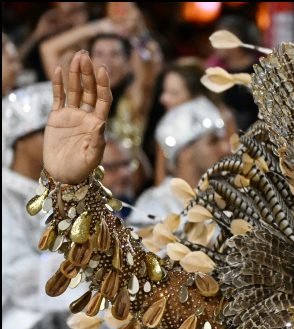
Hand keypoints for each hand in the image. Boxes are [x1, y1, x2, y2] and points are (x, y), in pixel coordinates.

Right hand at [44, 52, 111, 184]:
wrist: (63, 176)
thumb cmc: (80, 170)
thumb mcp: (92, 158)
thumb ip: (97, 141)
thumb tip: (100, 122)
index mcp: (98, 125)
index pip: (103, 100)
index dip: (103, 84)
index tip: (103, 69)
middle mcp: (86, 117)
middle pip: (89, 90)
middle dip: (89, 73)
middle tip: (86, 55)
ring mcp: (72, 116)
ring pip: (75, 90)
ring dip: (76, 74)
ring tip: (77, 56)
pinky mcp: (57, 118)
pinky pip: (58, 97)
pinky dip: (58, 84)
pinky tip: (59, 69)